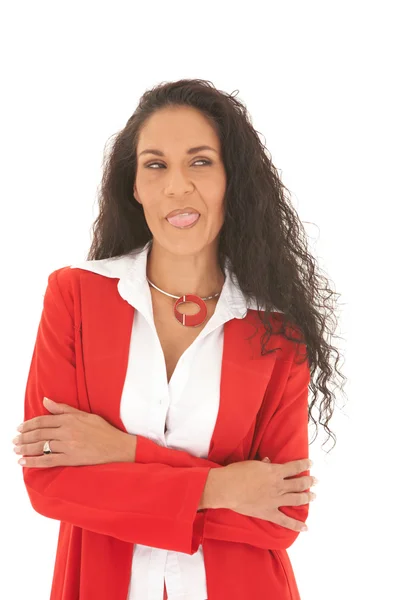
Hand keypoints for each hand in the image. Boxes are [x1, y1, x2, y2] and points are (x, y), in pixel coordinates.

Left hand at [12, 397, 134, 466]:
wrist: (117, 447)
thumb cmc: (103, 430)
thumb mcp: (85, 415)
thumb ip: (64, 409)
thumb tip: (46, 401)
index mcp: (70, 419)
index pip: (43, 421)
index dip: (28, 425)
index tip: (20, 428)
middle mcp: (67, 432)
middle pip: (39, 434)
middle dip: (23, 437)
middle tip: (14, 440)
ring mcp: (68, 446)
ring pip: (40, 447)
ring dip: (25, 448)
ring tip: (16, 449)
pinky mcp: (71, 459)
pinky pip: (48, 461)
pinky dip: (34, 462)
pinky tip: (24, 462)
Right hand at [220, 456, 315, 531]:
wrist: (228, 488)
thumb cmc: (237, 473)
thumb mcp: (252, 463)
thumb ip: (264, 464)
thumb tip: (269, 461)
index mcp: (274, 472)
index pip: (294, 467)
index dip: (304, 465)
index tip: (311, 464)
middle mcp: (278, 485)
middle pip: (299, 483)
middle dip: (309, 481)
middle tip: (315, 481)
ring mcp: (275, 500)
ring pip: (296, 499)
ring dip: (307, 497)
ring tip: (314, 496)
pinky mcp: (269, 512)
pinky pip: (285, 520)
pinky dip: (296, 525)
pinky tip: (305, 527)